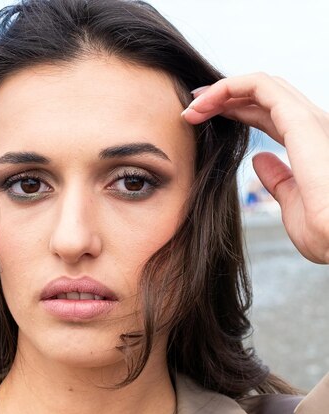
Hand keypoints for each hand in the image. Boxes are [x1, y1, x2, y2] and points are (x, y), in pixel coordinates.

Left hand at [181, 73, 328, 263]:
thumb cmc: (324, 232)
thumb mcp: (292, 202)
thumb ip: (278, 179)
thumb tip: (260, 160)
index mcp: (310, 144)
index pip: (268, 115)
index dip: (236, 112)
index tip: (204, 120)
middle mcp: (312, 126)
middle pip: (262, 97)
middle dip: (225, 98)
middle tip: (192, 110)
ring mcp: (308, 120)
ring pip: (260, 85)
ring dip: (222, 91)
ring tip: (192, 107)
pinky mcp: (299, 119)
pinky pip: (260, 86)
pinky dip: (229, 87)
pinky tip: (206, 102)